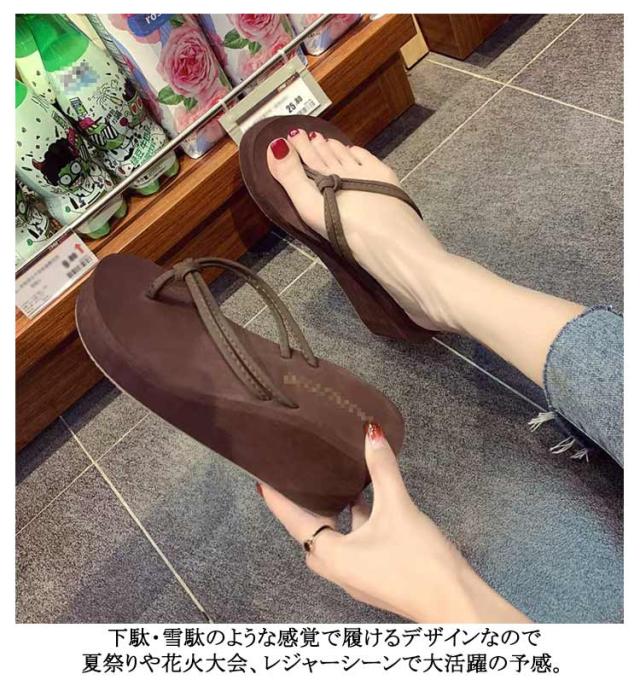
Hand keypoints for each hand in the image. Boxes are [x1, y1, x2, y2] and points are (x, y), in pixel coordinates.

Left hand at [258, 423, 528, 622]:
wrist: (455, 604)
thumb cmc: (419, 561)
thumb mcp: (398, 509)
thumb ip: (382, 469)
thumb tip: (371, 431)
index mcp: (332, 557)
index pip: (293, 522)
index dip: (277, 499)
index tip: (260, 480)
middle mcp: (338, 569)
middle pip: (310, 532)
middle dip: (302, 505)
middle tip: (295, 477)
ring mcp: (357, 576)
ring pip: (335, 538)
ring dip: (332, 513)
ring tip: (330, 482)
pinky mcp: (376, 575)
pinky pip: (354, 544)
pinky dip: (354, 522)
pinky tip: (368, 501)